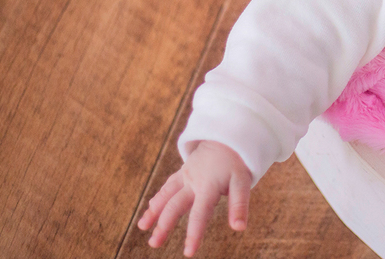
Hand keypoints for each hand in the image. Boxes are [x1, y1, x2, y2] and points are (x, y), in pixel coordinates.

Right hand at [138, 141, 251, 255]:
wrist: (228, 137)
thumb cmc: (236, 163)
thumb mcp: (243, 182)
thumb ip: (239, 205)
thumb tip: (239, 228)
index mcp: (207, 187)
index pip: (199, 214)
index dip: (194, 234)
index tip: (188, 253)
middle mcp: (192, 182)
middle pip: (175, 206)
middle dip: (163, 226)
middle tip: (154, 244)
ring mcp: (185, 176)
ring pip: (166, 195)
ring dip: (153, 212)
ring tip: (142, 227)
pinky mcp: (182, 172)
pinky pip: (167, 186)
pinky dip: (157, 198)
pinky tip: (149, 210)